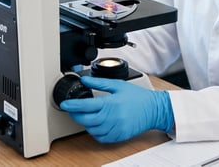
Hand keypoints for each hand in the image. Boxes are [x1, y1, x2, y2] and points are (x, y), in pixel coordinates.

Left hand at [59, 75, 173, 142]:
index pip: (86, 106)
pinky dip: (94, 133)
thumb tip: (84, 80)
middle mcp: (112, 118)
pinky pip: (101, 138)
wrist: (154, 109)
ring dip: (85, 124)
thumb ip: (99, 83)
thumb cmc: (138, 97)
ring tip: (83, 116)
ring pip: (92, 130)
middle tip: (72, 109)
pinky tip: (95, 125)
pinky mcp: (119, 136)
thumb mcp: (118, 85)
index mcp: (110, 104)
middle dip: (76, 115)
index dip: (72, 105)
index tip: (64, 104)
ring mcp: (115, 128)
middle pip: (86, 120)